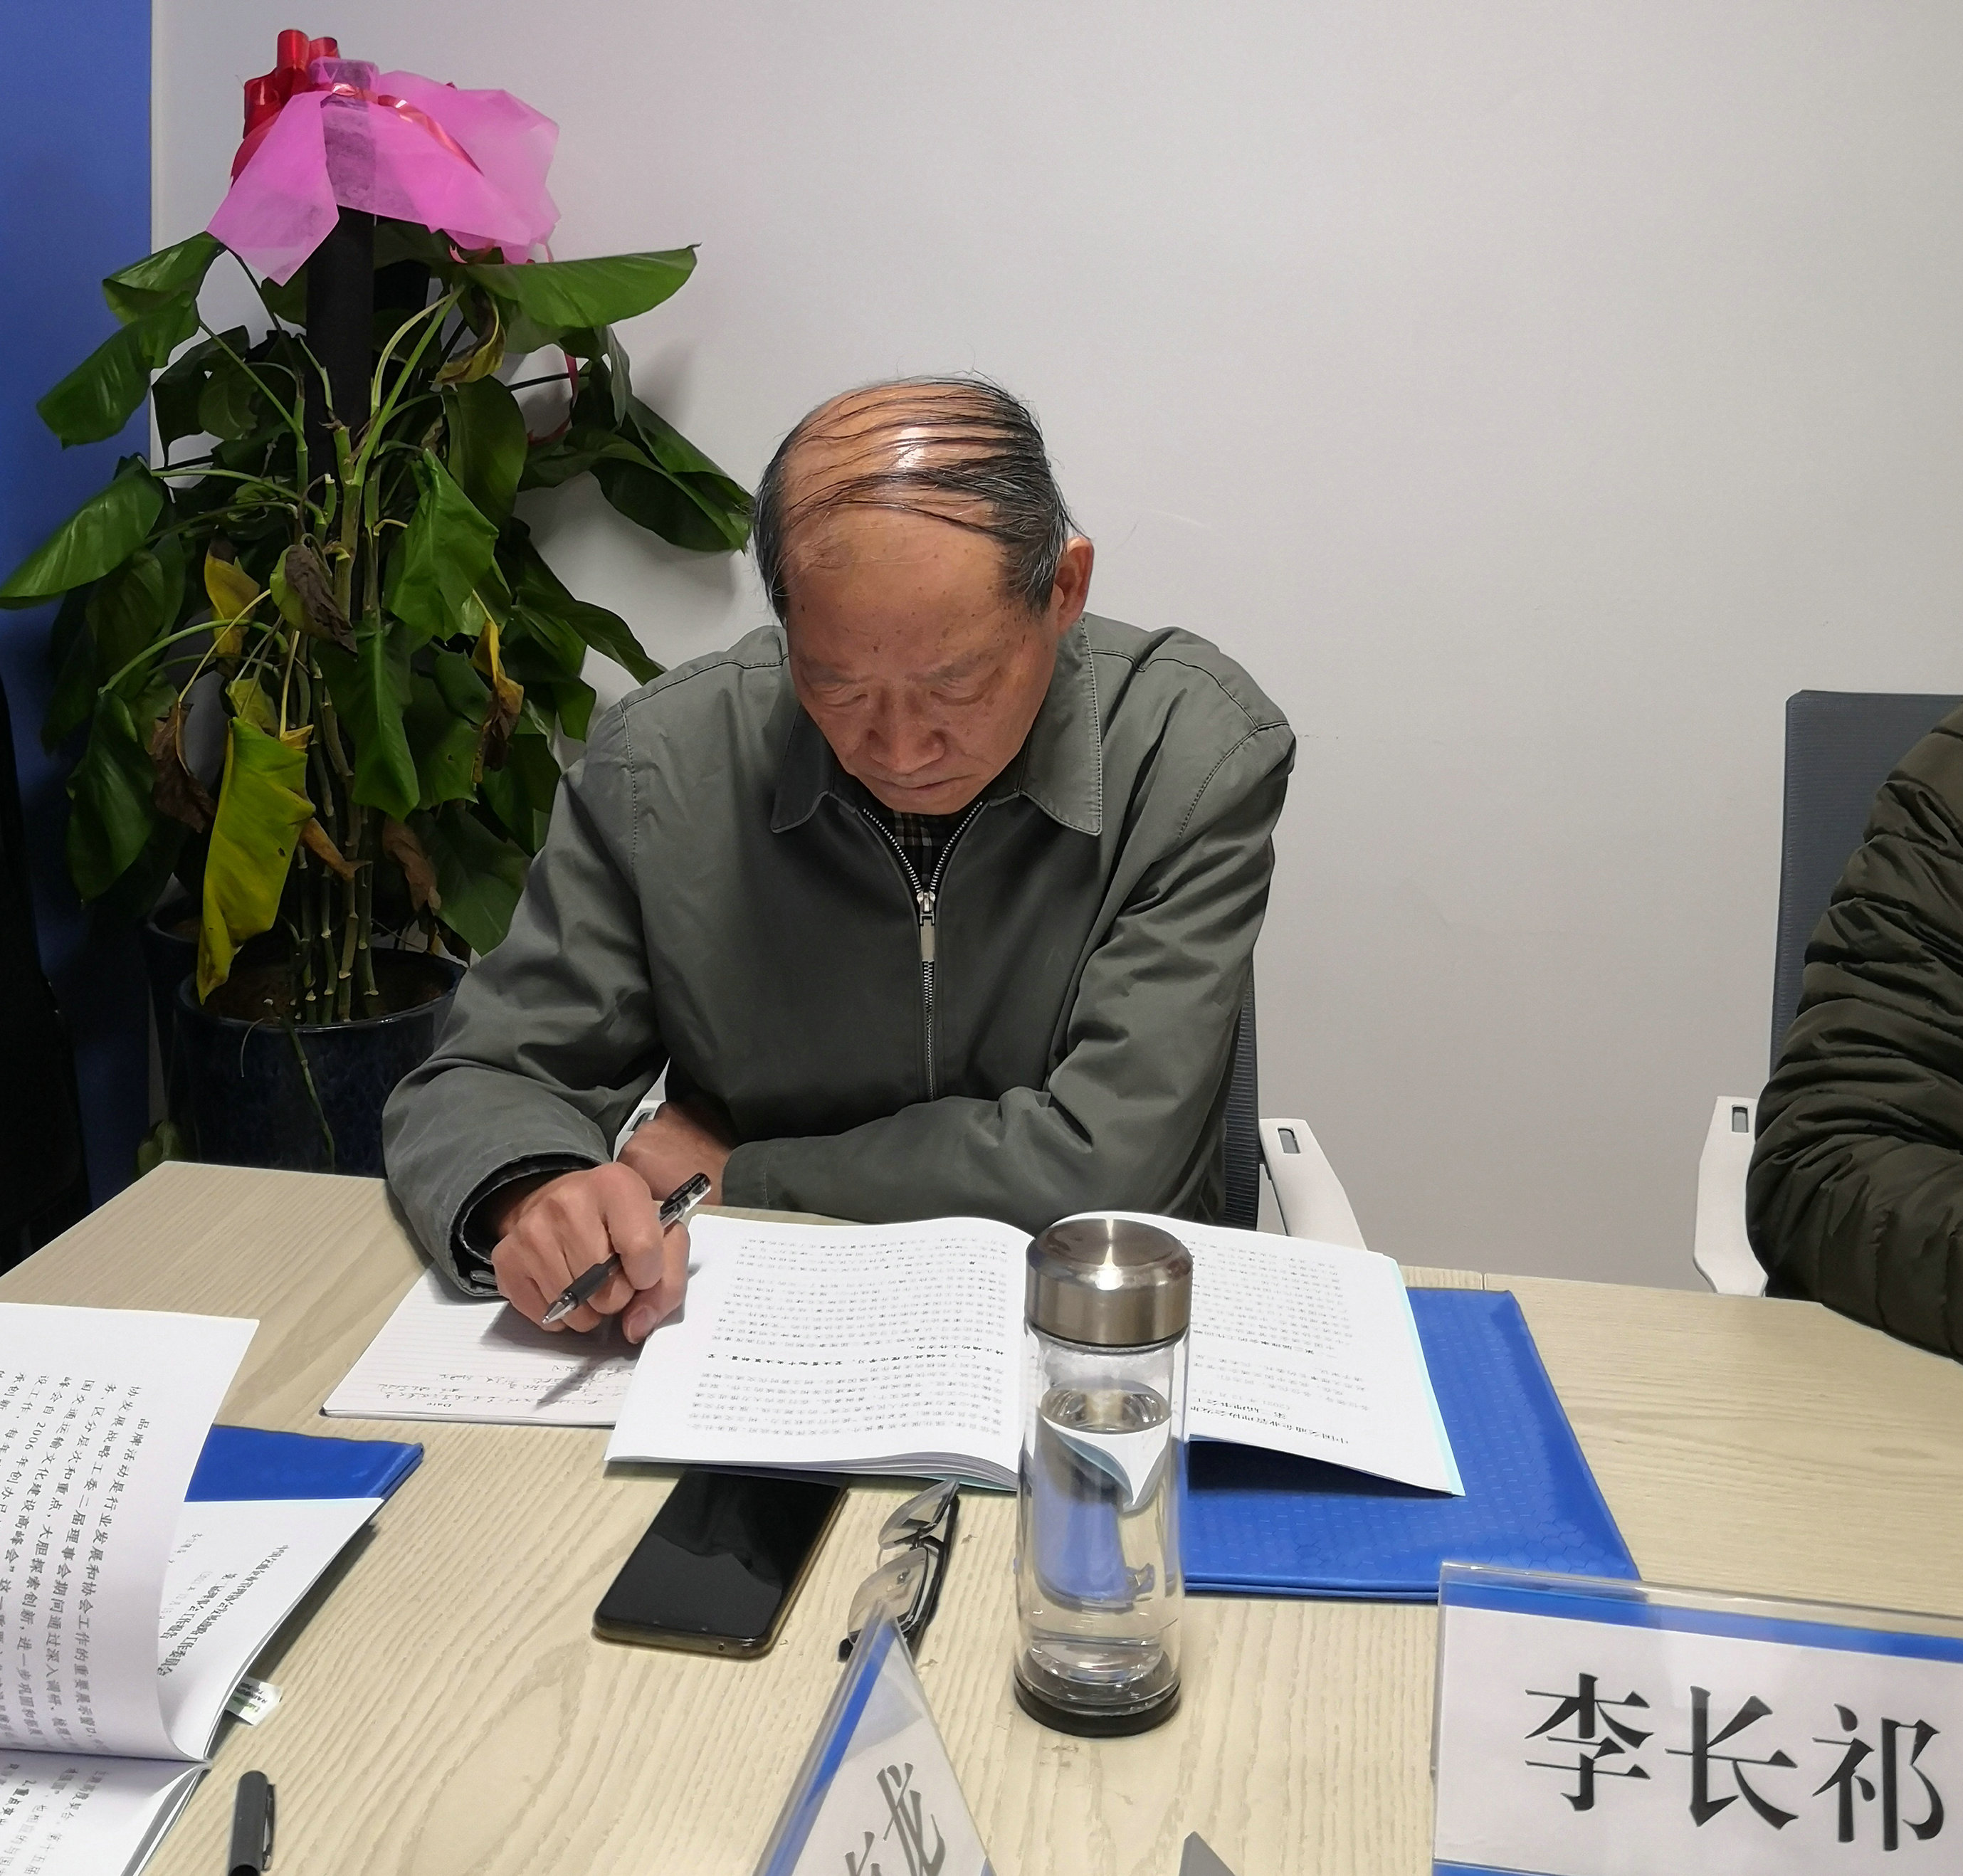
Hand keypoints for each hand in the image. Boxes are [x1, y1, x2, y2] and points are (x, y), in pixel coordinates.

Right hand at [487, 1162, 688, 1341]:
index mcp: (616, 1184)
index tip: (643, 1268)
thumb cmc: (621, 1222)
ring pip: (575, 1308)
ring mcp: (531, 1230)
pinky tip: (565, 1283)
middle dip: (617, 1294)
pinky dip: (560, 1313)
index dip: (649, 1275)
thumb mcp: (663, 1237)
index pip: (643, 1250)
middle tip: (613, 1272)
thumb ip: (668, 1282)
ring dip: (590, 1308)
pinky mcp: (506, 1258)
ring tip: (590, 1279)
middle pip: (606, 1289)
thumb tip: (636, 1326)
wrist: (565, 1202)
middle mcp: (567, 1201)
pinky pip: (544, 1316)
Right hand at [618, 1099, 733, 1208]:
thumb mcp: (656, 1201)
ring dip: (672, 1132)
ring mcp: (671, 1112)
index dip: (639, 1167)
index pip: (625, 1158)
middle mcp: (647, 1128)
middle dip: (655, 1148)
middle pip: (644, 1138)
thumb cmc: (701, 1196)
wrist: (734, 1182)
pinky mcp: (693, 1102)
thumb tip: (638, 1178)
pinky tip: (701, 1136)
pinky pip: (686, 1109)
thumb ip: (639, 1183)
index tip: (651, 1174)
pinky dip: (691, 1119)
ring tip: (690, 1149)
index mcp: (632, 1153)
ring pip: (664, 1122)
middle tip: (674, 1163)